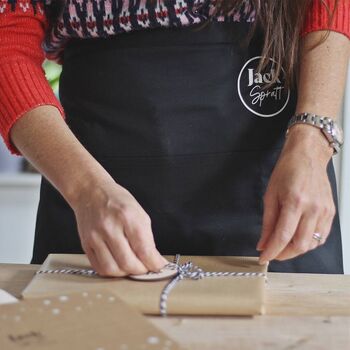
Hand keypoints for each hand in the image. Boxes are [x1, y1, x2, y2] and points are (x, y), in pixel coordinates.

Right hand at [71, 176, 167, 276]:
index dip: (154, 263)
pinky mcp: (85, 244)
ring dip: (126, 273)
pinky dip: (112, 271)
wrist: (91, 193)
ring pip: (113, 269)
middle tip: (146, 267)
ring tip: (132, 266)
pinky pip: (99, 267)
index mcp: (128, 217)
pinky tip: (119, 264)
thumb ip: (146, 237)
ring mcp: (95, 237)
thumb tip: (153, 260)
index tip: (159, 266)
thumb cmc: (117, 201)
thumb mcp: (139, 213)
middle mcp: (110, 227)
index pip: (144, 249)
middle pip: (128, 263)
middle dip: (142, 270)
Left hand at [256, 124, 335, 263]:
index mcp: (295, 201)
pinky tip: (297, 238)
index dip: (272, 251)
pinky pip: (321, 236)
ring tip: (283, 245)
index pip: (283, 236)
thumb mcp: (270, 195)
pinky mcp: (331, 212)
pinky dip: (308, 242)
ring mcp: (324, 211)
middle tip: (273, 253)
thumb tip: (263, 243)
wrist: (307, 156)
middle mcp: (313, 208)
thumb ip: (267, 222)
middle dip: (283, 254)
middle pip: (300, 245)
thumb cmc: (287, 170)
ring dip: (295, 250)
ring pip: (312, 244)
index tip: (264, 258)